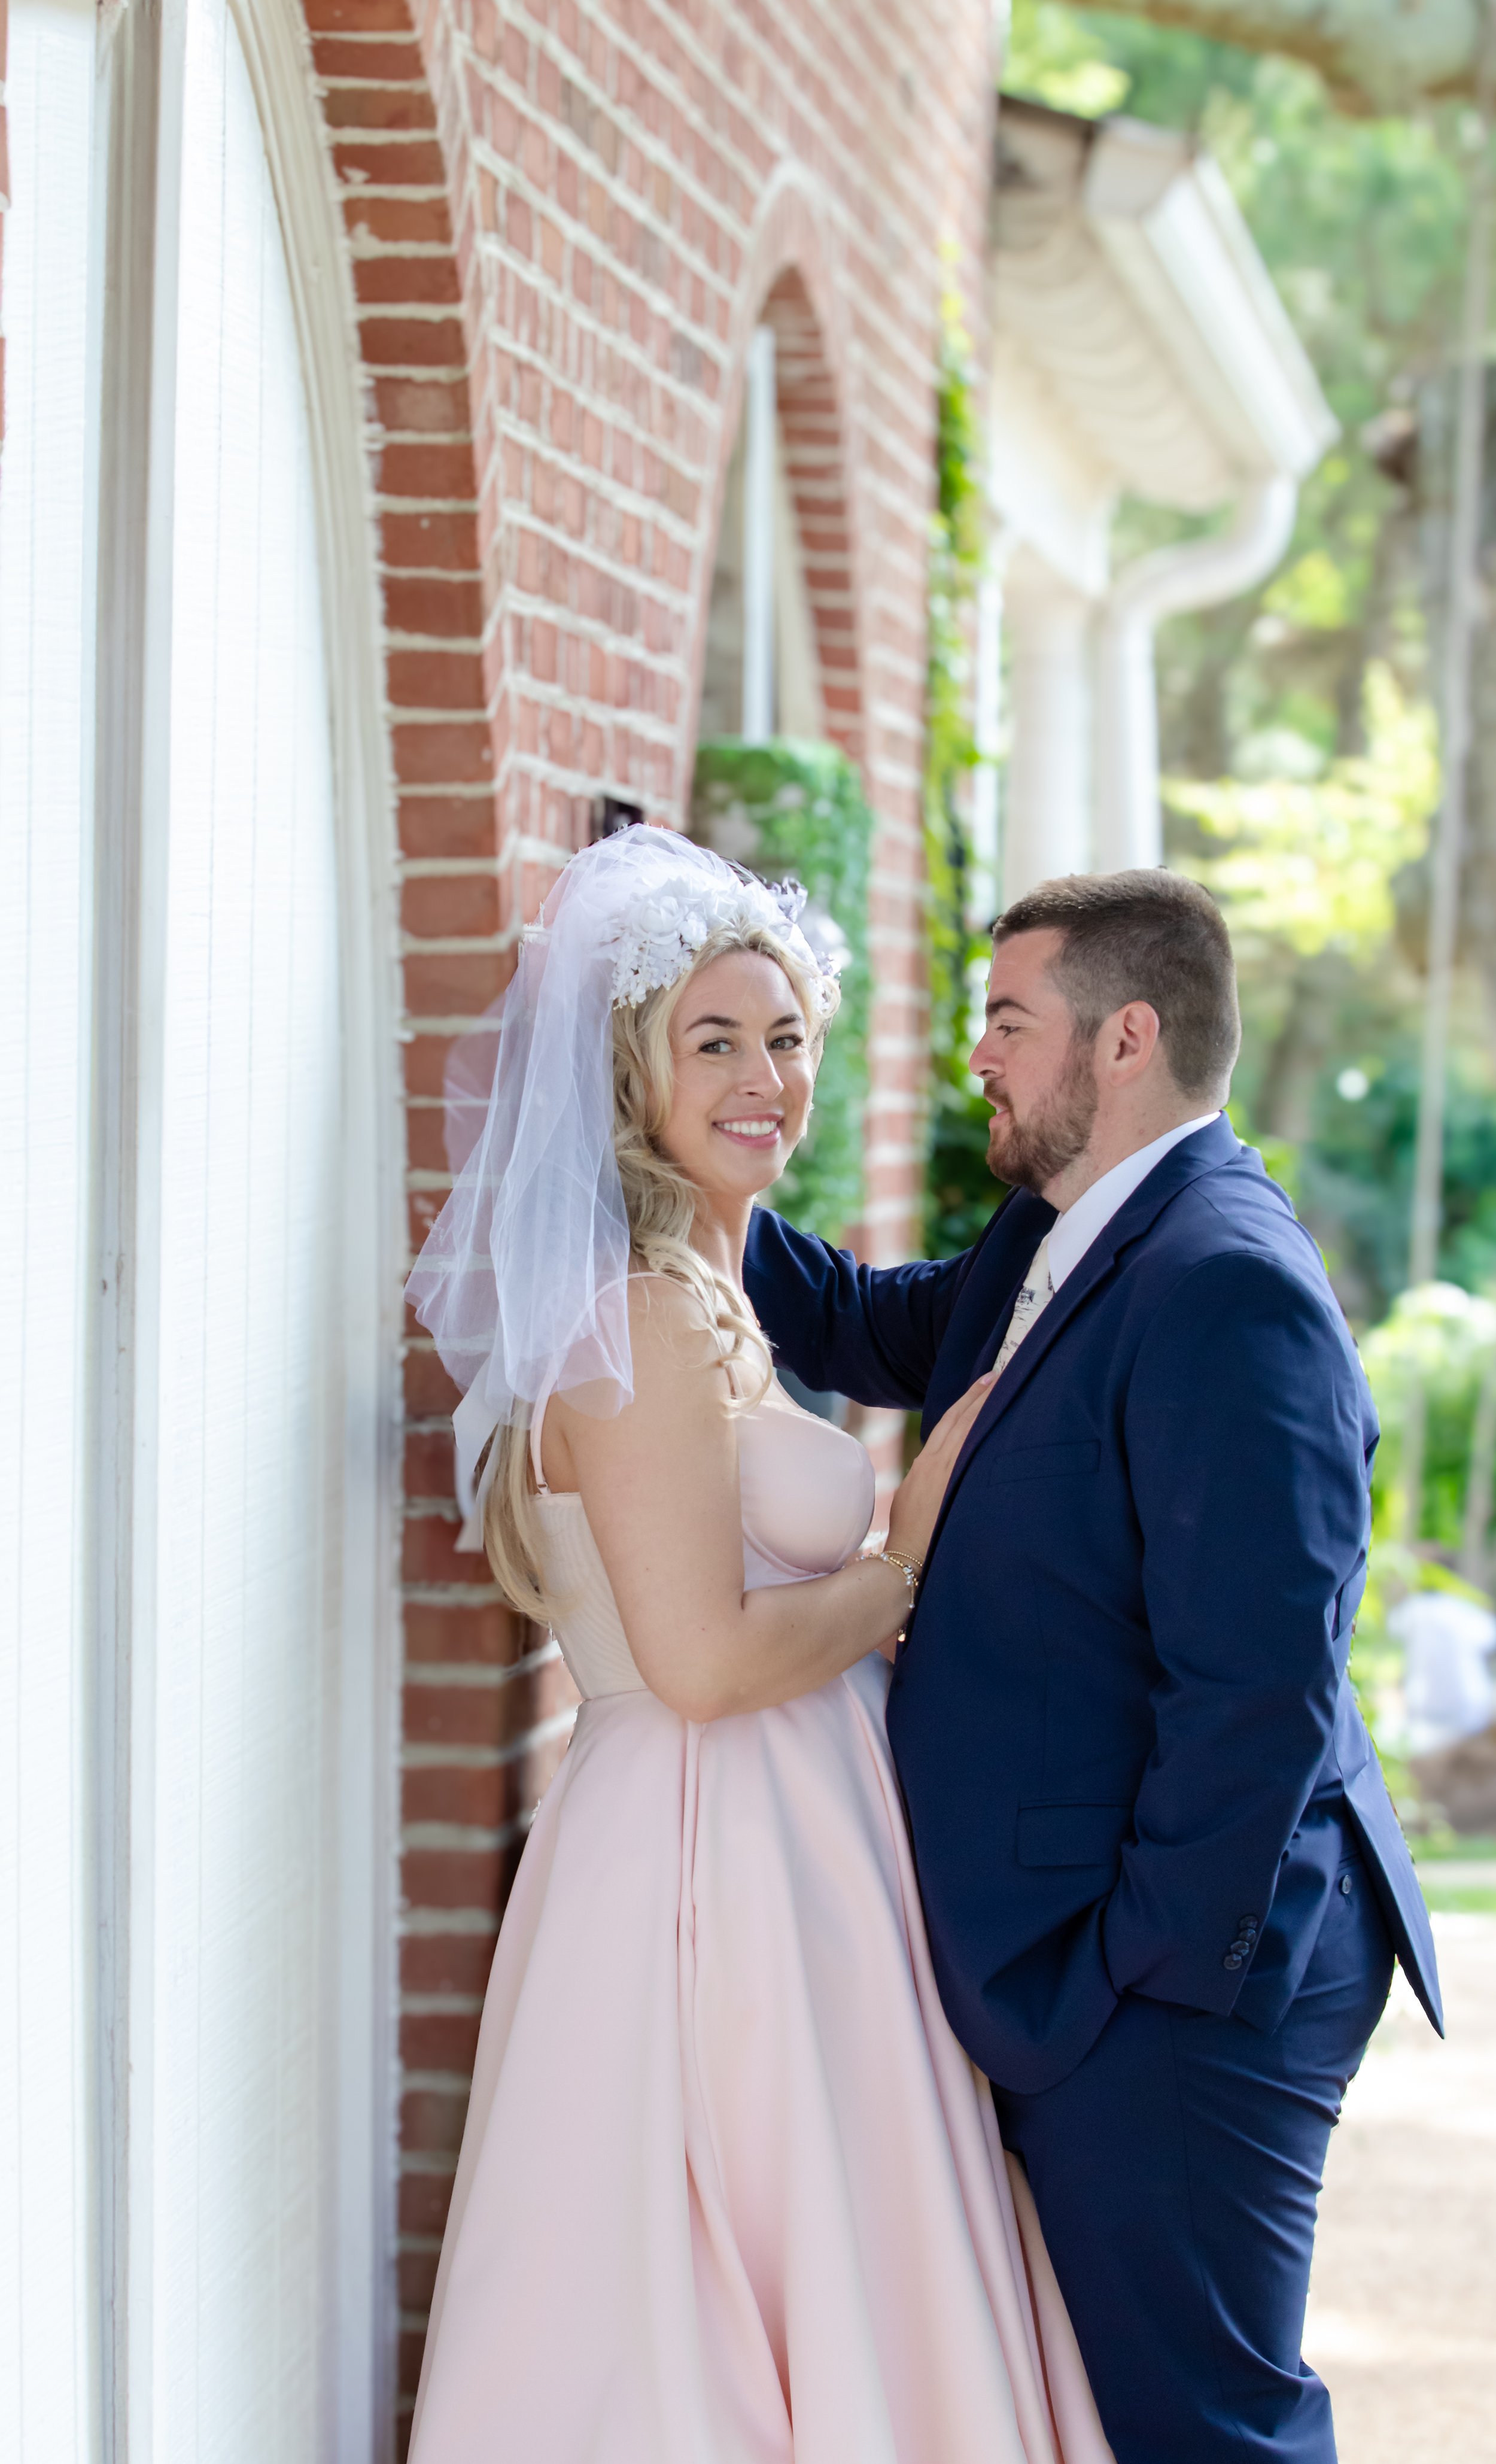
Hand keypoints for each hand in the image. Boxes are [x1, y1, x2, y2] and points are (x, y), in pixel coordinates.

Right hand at [885, 1371, 996, 1564]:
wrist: (907, 1554)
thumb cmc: (909, 1531)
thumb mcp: (913, 1495)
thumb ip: (927, 1477)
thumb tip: (939, 1470)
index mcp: (925, 1463)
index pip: (948, 1422)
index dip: (965, 1401)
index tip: (982, 1383)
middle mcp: (936, 1462)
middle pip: (960, 1419)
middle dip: (978, 1395)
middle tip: (997, 1374)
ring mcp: (947, 1472)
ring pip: (968, 1429)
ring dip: (985, 1407)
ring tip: (1002, 1386)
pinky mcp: (956, 1485)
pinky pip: (973, 1450)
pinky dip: (984, 1431)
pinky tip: (999, 1420)